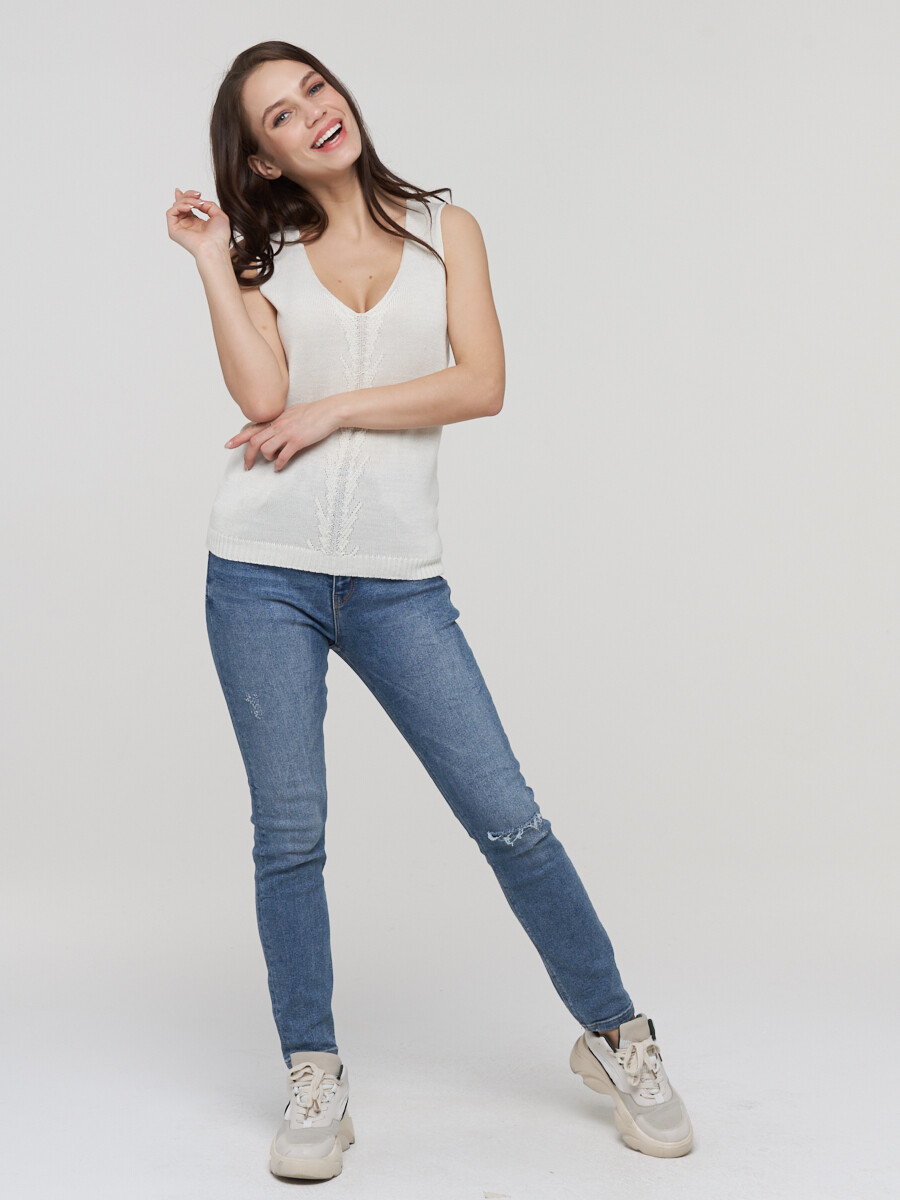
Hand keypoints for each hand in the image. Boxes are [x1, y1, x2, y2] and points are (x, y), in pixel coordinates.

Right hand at [167, 188, 231, 256]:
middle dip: (189, 196)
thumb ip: (209, 205)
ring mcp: (179, 228)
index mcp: (196, 223)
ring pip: (176, 206)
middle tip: (198, 196)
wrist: (215, 247)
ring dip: (187, 200)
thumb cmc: (219, 236)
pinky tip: (189, 208)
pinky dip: (179, 206)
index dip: (188, 197)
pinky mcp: (173, 230)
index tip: (196, 193)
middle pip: (181, 204)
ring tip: (197, 204)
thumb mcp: (219, 215)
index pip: (187, 207)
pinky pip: (170, 212)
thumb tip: (198, 200)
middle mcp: (187, 225)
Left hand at [225, 398, 343, 470]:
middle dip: (248, 456)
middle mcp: (278, 426)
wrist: (330, 411)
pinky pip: (282, 456)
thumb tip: (276, 428)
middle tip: (247, 467)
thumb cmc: (315, 412)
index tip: (228, 445)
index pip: (253, 428)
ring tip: (272, 462)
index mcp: (276, 419)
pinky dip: (278, 464)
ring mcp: (287, 433)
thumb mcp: (293, 413)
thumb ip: (282, 421)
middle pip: (255, 441)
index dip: (239, 438)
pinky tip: (279, 468)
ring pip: (266, 449)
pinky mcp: (297, 441)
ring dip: (266, 459)